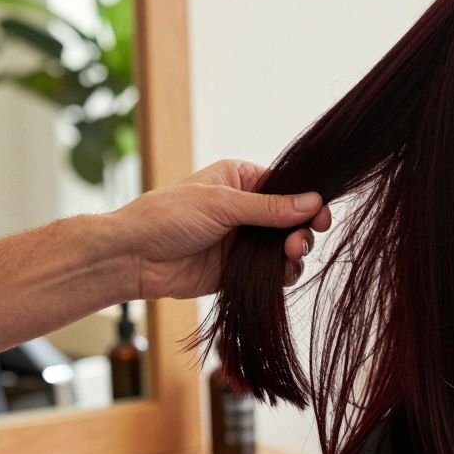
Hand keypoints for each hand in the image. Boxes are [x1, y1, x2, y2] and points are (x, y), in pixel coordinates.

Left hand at [109, 159, 331, 299]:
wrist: (133, 258)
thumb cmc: (167, 217)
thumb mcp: (221, 205)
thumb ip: (269, 208)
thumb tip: (312, 202)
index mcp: (241, 180)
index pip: (287, 187)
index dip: (307, 201)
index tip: (321, 215)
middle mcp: (247, 209)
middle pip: (292, 218)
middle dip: (302, 230)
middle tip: (298, 242)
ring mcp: (243, 240)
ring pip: (285, 246)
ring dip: (294, 252)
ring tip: (288, 256)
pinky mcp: (239, 270)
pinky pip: (272, 271)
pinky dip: (283, 273)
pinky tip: (282, 273)